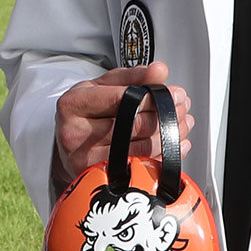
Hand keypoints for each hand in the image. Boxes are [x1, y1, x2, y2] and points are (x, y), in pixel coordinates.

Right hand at [51, 63, 193, 198]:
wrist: (69, 143)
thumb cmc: (87, 113)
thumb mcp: (103, 86)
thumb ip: (132, 77)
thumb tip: (158, 71)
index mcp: (74, 104)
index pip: (122, 99)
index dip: (154, 96)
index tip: (175, 93)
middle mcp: (75, 134)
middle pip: (134, 126)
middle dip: (166, 115)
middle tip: (181, 107)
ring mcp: (85, 161)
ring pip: (141, 149)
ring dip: (170, 136)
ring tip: (180, 123)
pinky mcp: (100, 179)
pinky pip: (141, 168)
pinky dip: (164, 157)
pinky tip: (174, 145)